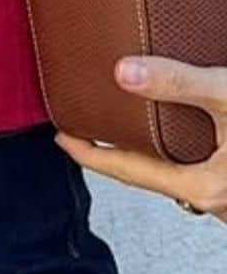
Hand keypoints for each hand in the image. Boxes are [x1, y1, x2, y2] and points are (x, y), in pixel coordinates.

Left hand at [56, 57, 226, 221]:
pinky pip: (194, 169)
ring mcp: (224, 194)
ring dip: (149, 151)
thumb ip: (178, 83)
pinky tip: (176, 130)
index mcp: (202, 186)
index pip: (128, 172)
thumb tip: (124, 73)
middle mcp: (214, 200)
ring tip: (127, 126)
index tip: (62, 138)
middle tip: (88, 128)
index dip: (90, 155)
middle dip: (116, 152)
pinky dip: (174, 150)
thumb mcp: (225, 95)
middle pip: (148, 175)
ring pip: (174, 173)